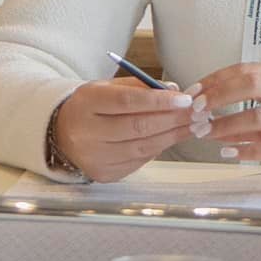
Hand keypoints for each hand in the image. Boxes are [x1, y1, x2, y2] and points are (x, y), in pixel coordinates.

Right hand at [51, 77, 210, 181]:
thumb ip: (140, 87)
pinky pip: (139, 161)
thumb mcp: (107, 87)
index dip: (159, 101)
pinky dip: (159, 149)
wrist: (62, 134)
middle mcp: (87, 132)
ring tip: (193, 126)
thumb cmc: (92, 107)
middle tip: (197, 113)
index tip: (185, 98)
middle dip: (173, 119)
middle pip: (137, 127)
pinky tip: (173, 138)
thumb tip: (175, 90)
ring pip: (142, 147)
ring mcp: (94, 157)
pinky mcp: (104, 174)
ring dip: (172, 136)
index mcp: (87, 103)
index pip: (127, 102)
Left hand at [193, 63, 260, 184]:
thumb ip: (253, 110)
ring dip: (227, 126)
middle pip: (252, 83)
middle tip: (197, 110)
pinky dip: (248, 150)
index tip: (194, 92)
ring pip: (259, 116)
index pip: (247, 69)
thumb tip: (211, 113)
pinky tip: (231, 154)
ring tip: (207, 134)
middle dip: (218, 95)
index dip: (216, 79)